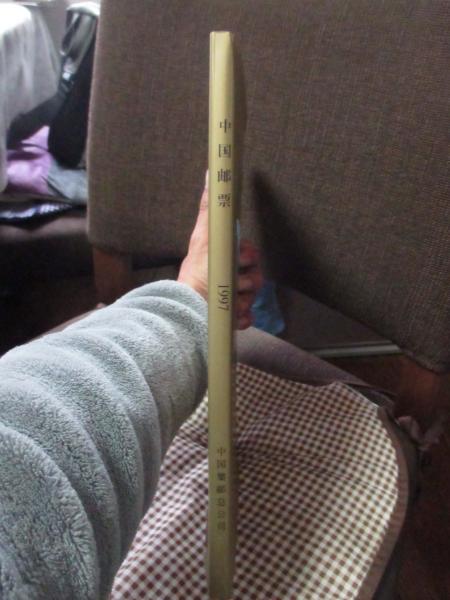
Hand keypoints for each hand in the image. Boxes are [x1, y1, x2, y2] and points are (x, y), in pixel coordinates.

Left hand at [178, 173, 262, 328]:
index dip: (248, 258)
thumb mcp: (204, 237)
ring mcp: (232, 300)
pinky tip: (231, 316)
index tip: (241, 260)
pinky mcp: (233, 319)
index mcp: (223, 260)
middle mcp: (229, 278)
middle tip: (233, 283)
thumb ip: (208, 209)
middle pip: (256, 277)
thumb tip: (209, 173)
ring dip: (242, 300)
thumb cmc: (198, 272)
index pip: (250, 256)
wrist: (190, 310)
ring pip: (252, 297)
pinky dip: (241, 318)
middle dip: (247, 281)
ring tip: (227, 301)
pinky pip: (247, 318)